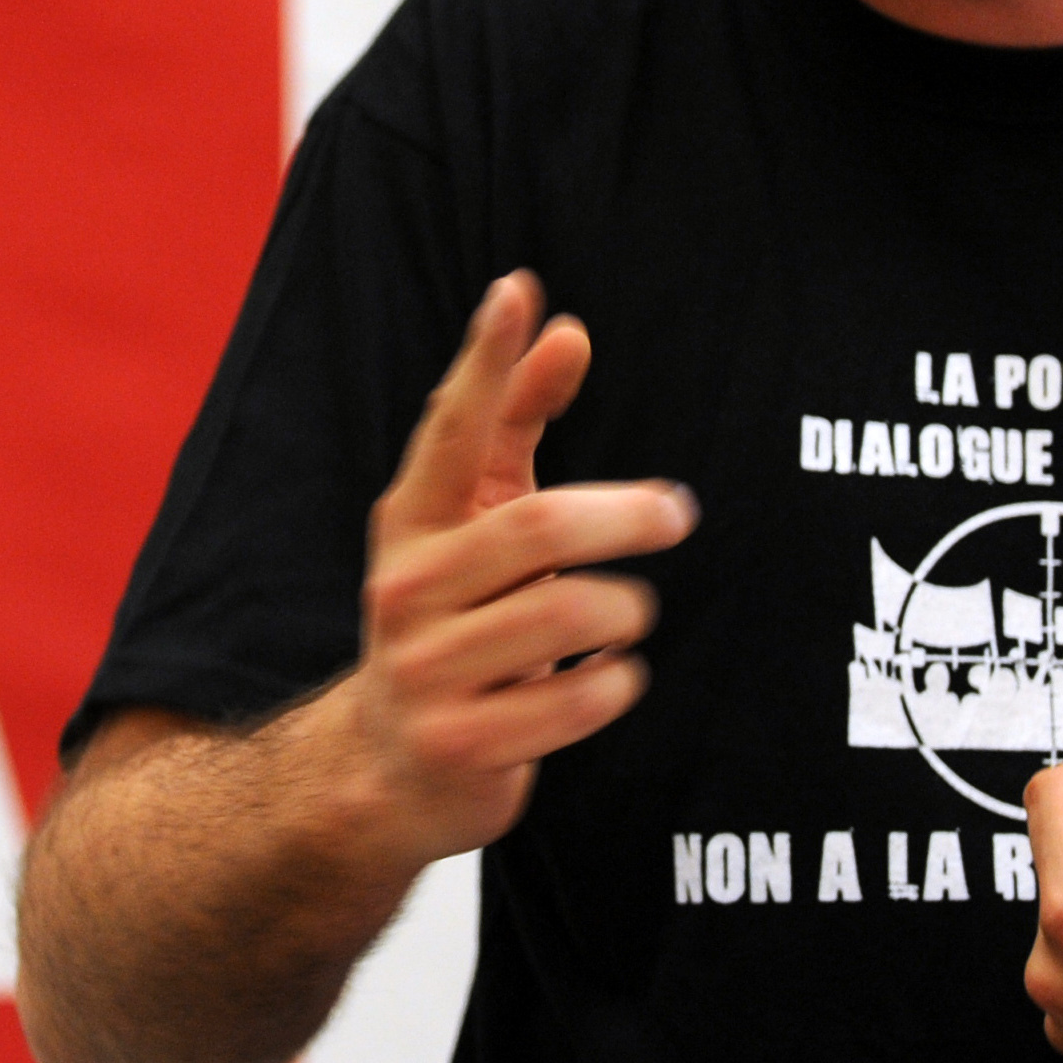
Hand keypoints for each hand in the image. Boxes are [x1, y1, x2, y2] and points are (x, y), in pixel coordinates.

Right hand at [324, 273, 687, 870]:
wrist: (386, 769)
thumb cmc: (453, 620)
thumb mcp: (473, 523)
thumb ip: (515, 427)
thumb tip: (565, 329)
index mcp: (411, 524)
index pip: (450, 430)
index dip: (485, 362)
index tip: (519, 293)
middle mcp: (405, 590)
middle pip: (534, 529)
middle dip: (622, 516)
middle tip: (676, 512)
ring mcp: (424, 673)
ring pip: (561, 617)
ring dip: (622, 611)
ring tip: (631, 612)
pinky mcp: (461, 747)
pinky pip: (568, 704)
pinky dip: (614, 683)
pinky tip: (614, 676)